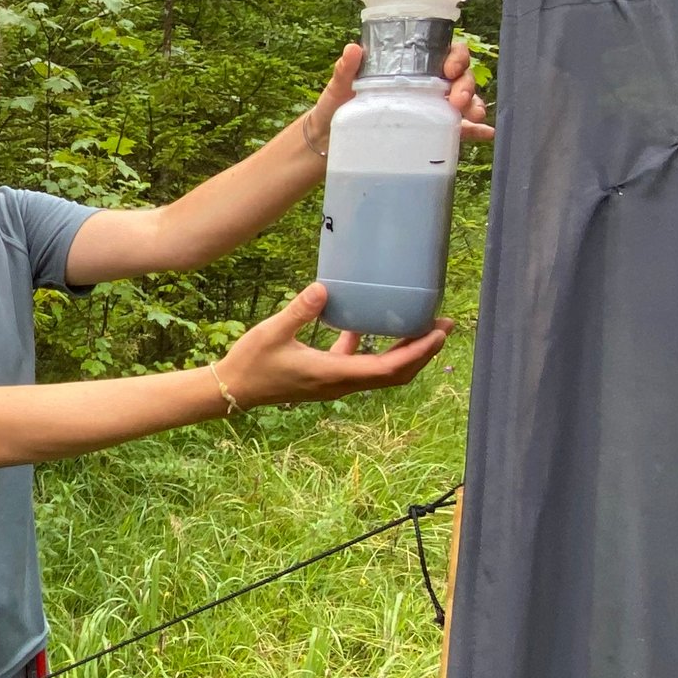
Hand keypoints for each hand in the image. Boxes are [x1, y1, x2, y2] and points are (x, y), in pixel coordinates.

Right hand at [216, 283, 449, 407]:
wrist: (234, 389)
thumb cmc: (252, 362)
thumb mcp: (273, 332)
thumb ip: (300, 310)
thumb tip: (325, 287)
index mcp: (333, 374)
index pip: (388, 368)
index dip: (418, 352)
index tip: (438, 333)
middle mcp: (341, 383)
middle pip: (395, 374)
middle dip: (423, 352)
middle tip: (443, 326)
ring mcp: (335, 383)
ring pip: (381, 372)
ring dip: (404, 352)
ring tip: (420, 326)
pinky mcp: (326, 377)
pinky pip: (360, 365)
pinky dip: (374, 349)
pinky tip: (367, 326)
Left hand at [304, 41, 493, 149]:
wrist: (330, 144)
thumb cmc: (336, 108)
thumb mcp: (339, 87)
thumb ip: (346, 69)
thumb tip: (353, 49)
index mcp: (408, 68)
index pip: (441, 53)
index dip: (454, 56)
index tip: (448, 69)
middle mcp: (424, 85)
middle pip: (458, 77)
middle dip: (466, 84)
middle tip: (457, 100)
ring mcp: (429, 109)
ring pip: (462, 101)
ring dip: (473, 104)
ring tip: (472, 116)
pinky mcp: (428, 134)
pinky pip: (457, 130)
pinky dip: (474, 130)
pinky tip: (485, 134)